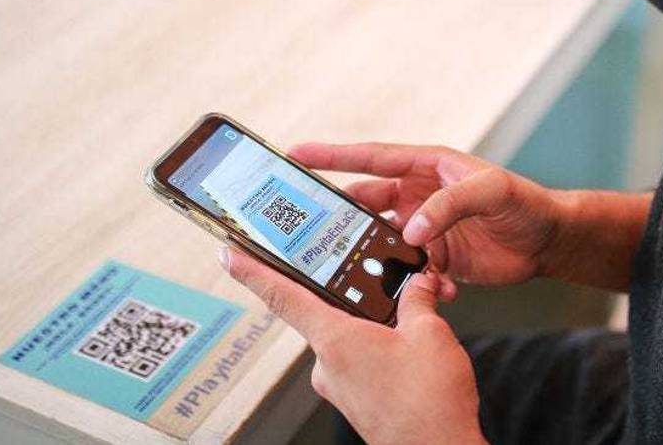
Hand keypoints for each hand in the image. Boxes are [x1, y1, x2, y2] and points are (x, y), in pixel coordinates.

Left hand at [221, 247, 486, 444]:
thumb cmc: (428, 406)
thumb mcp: (430, 334)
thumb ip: (418, 299)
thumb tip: (417, 283)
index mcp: (335, 339)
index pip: (283, 296)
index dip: (254, 272)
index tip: (232, 255)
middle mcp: (329, 363)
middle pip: (329, 311)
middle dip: (361, 295)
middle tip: (389, 284)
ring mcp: (340, 385)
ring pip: (351, 336)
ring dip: (380, 325)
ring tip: (416, 324)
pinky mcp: (355, 399)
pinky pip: (362, 360)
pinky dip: (383, 348)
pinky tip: (412, 350)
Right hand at [289, 142, 568, 294]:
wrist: (549, 241)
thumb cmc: (525, 202)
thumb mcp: (491, 191)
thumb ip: (449, 205)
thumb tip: (411, 229)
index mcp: (424, 167)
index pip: (369, 158)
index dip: (331, 156)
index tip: (294, 154)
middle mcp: (416, 195)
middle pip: (364, 205)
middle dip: (341, 219)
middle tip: (312, 234)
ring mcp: (423, 228)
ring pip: (382, 244)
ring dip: (379, 260)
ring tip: (376, 274)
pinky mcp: (434, 259)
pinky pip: (408, 272)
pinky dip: (412, 284)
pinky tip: (432, 291)